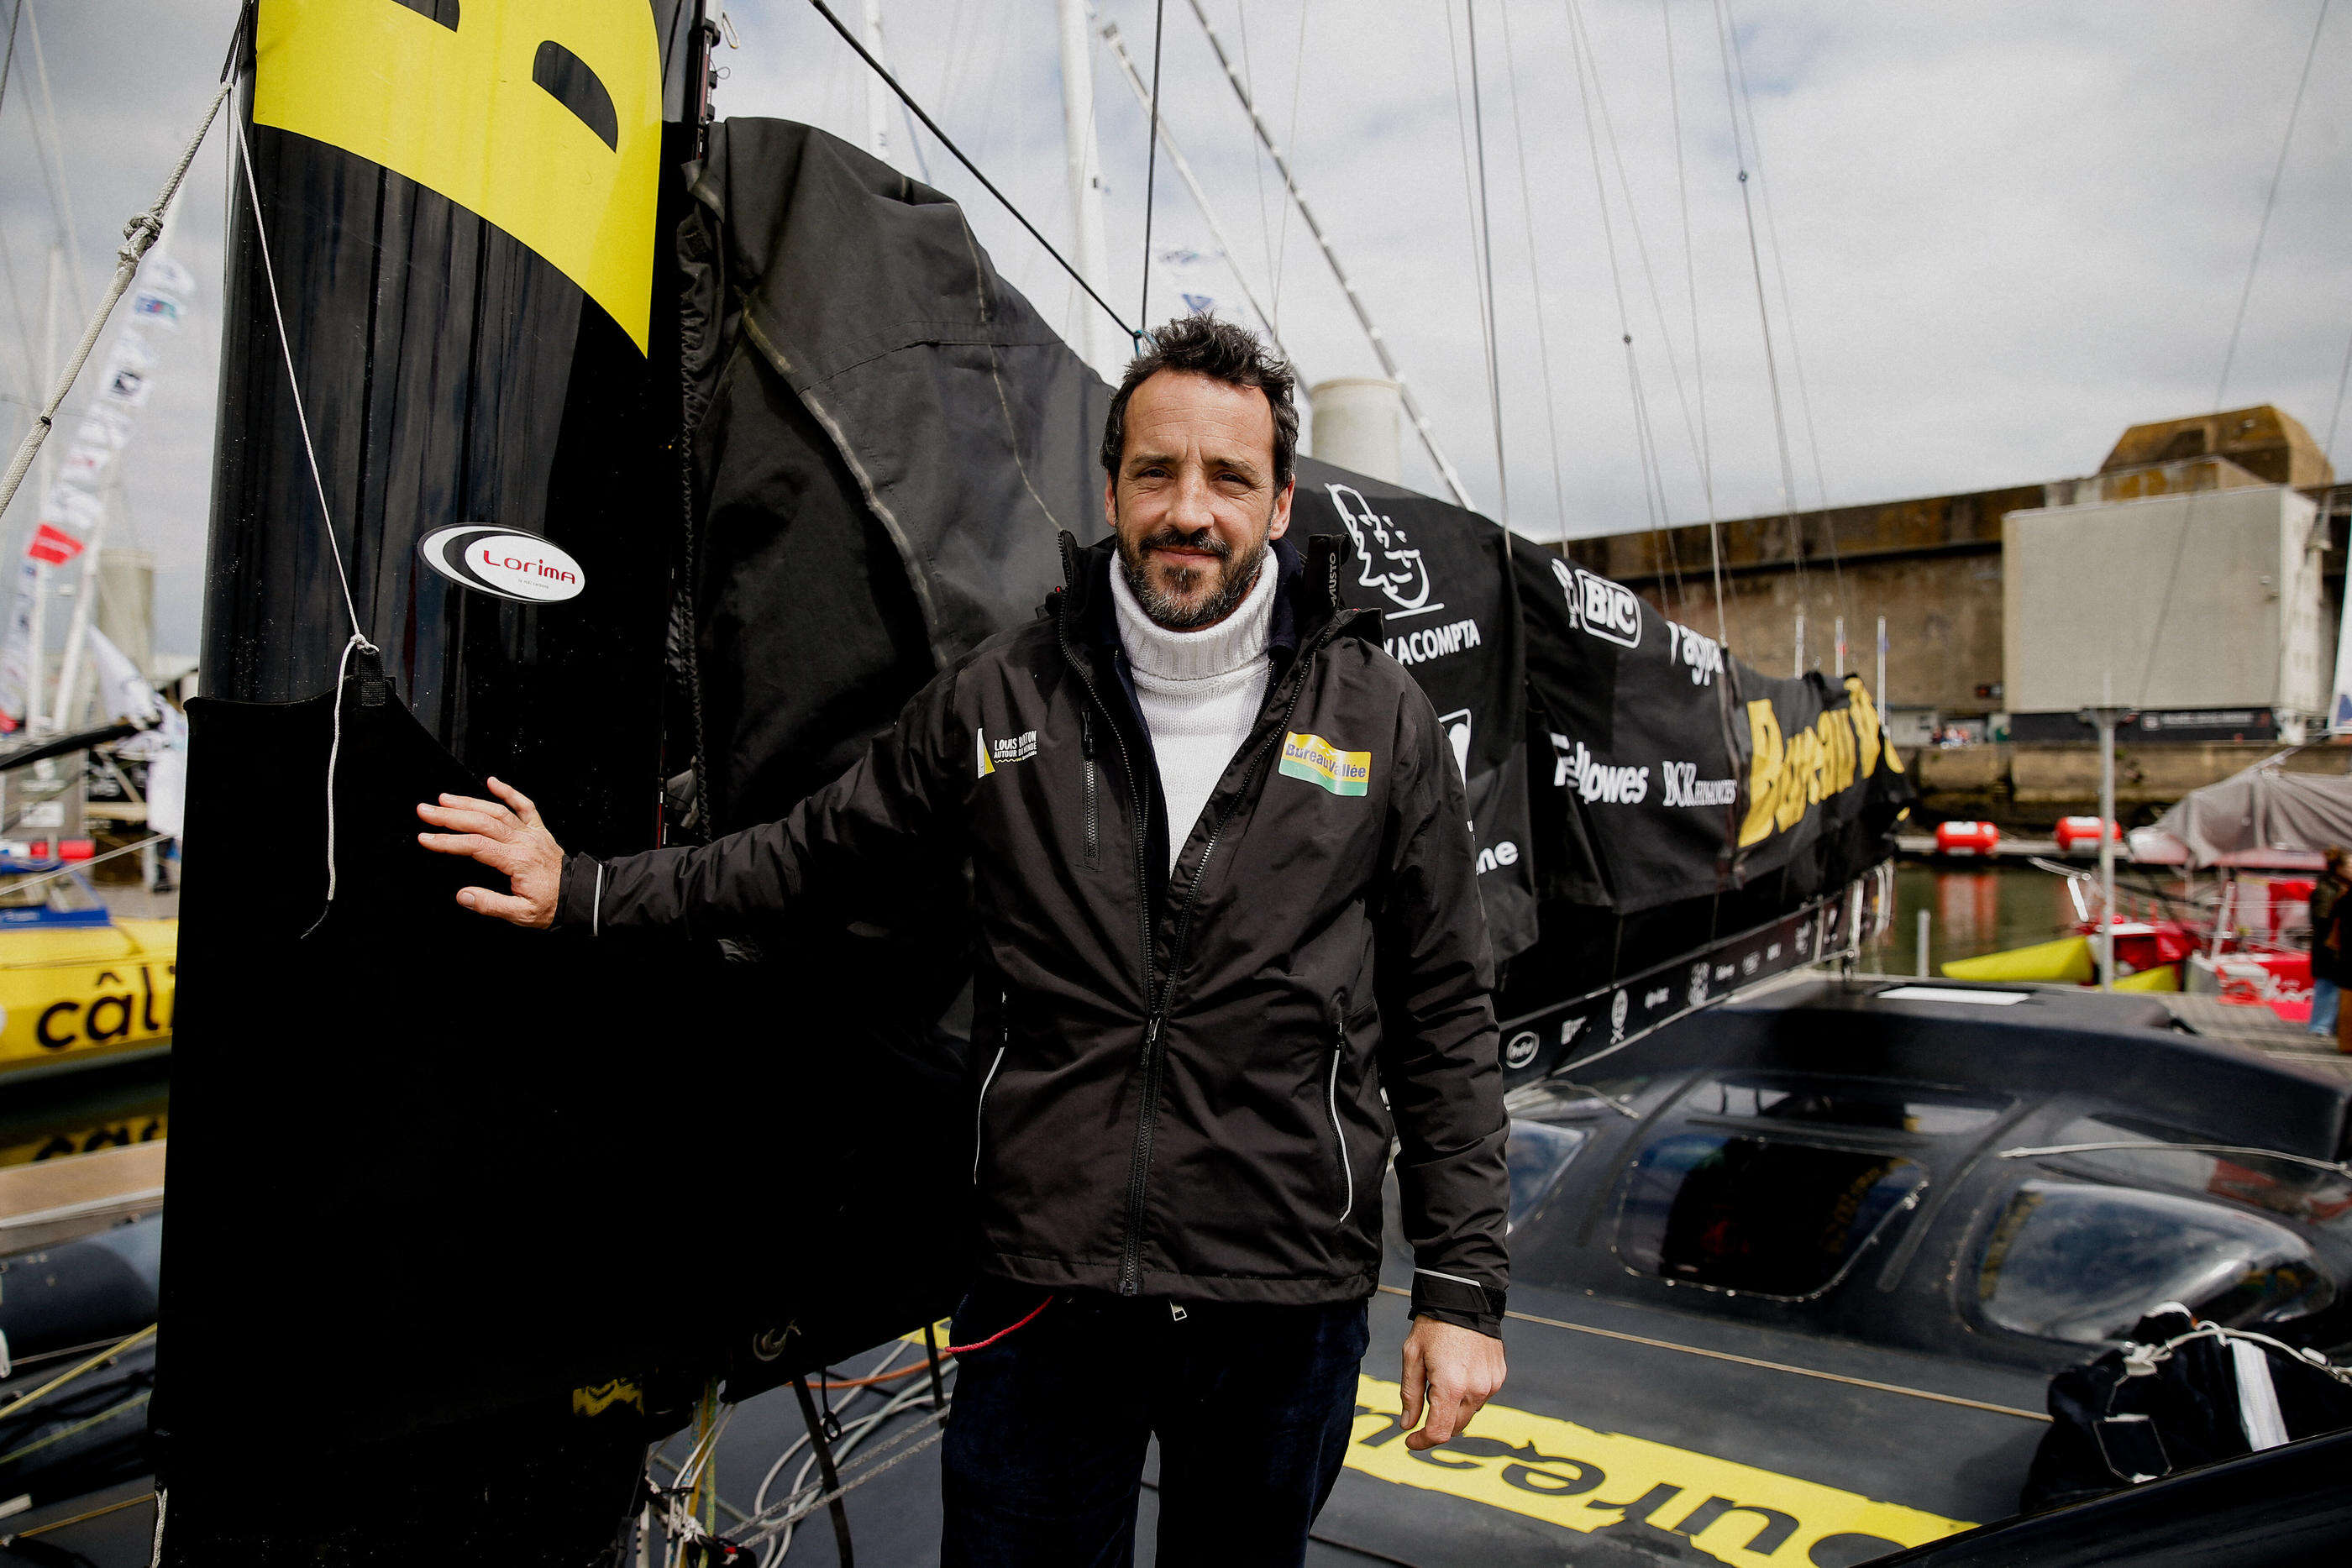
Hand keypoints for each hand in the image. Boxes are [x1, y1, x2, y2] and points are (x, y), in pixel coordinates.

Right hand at [415, 777, 564, 927]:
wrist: (580, 894)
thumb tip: (463, 895)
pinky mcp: (539, 830)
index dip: (448, 841)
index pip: (475, 845)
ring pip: (497, 810)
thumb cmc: (551, 905)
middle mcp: (523, 841)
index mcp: (517, 861)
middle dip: (450, 816)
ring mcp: (531, 833)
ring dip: (469, 802)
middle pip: (481, 822)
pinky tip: (492, 781)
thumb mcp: (521, 914)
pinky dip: (508, 791)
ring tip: (444, 799)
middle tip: (424, 811)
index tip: (426, 838)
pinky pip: (525, 805)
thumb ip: (490, 904)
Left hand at [1399, 1317, 1505, 1450]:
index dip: (1423, 1442)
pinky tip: (1457, 1374)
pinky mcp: (1499, 1376)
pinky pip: (1481, 1397)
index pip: (1439, 1432)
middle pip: (1455, 1427)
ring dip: (1452, 1409)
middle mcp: (1476, 1390)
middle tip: (1421, 1410)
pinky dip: (1467, 1396)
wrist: (1465, 1299)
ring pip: (1468, 1413)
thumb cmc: (1434, 1325)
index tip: (1411, 1441)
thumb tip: (1408, 1425)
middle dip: (1436, 1425)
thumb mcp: (1412, 1357)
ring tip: (1439, 1382)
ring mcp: (1491, 1384)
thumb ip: (1410, 1395)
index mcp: (1451, 1387)